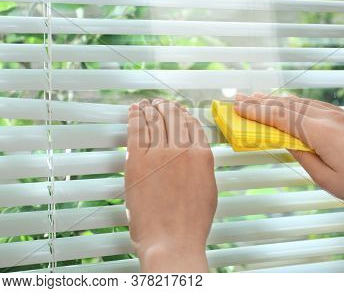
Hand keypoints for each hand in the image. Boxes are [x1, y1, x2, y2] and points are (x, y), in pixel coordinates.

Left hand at [125, 99, 216, 271]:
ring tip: (147, 103)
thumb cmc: (191, 222)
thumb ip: (201, 166)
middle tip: (159, 102)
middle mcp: (181, 150)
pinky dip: (135, 118)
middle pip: (172, 118)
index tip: (178, 110)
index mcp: (202, 156)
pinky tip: (134, 111)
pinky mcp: (137, 162)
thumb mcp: (208, 189)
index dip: (183, 114)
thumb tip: (194, 154)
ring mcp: (158, 154)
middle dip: (165, 107)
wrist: (172, 240)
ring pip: (154, 121)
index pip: (192, 125)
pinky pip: (136, 132)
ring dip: (150, 109)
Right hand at [234, 93, 343, 250]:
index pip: (280, 117)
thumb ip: (302, 156)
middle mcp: (329, 117)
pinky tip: (289, 103)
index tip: (238, 106)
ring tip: (258, 97)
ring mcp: (339, 115)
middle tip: (240, 96)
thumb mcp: (326, 178)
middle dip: (262, 101)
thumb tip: (286, 142)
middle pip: (288, 105)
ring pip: (301, 102)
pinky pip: (314, 105)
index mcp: (321, 132)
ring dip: (277, 99)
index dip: (257, 111)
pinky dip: (296, 102)